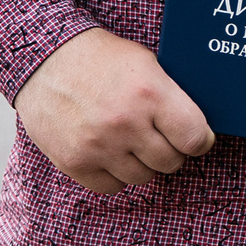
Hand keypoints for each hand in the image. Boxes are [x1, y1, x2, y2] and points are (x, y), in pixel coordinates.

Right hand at [14, 27, 216, 194]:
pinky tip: (110, 152)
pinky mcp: (74, 162)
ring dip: (142, 163)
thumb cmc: (102, 58)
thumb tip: (202, 127)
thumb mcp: (146, 62)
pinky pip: (112, 187)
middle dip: (171, 150)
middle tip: (159, 136)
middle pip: (171, 162)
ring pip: (143, 177)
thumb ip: (172, 96)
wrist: (43, 58)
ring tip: (131, 140)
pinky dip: (115, 174)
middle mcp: (125, 123)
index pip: (195, 138)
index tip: (196, 138)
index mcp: (150, 93)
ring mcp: (98, 146)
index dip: (200, 140)